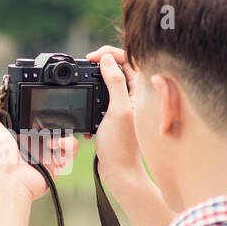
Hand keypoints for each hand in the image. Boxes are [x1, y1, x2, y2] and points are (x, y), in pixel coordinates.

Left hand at [0, 89, 78, 202]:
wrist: (10, 181)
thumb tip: (1, 90)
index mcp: (21, 130)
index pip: (37, 113)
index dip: (41, 107)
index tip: (42, 102)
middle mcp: (35, 140)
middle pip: (55, 121)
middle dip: (56, 118)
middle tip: (47, 123)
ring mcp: (47, 151)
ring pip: (67, 132)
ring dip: (62, 132)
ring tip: (50, 139)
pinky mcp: (58, 162)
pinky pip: (72, 148)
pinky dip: (69, 144)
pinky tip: (55, 146)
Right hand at [86, 46, 145, 191]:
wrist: (118, 172)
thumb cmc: (121, 146)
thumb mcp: (117, 109)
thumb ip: (115, 82)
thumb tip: (107, 59)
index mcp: (142, 89)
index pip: (129, 57)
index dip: (110, 53)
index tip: (92, 58)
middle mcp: (136, 94)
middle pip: (118, 66)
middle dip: (100, 66)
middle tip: (86, 67)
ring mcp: (126, 103)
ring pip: (108, 82)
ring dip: (94, 84)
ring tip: (84, 89)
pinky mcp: (116, 113)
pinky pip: (103, 97)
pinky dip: (93, 100)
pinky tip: (88, 111)